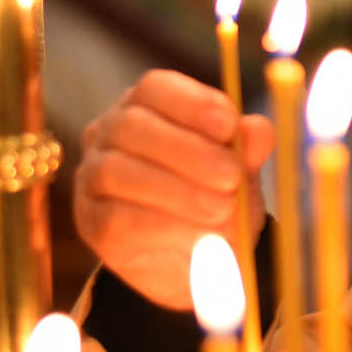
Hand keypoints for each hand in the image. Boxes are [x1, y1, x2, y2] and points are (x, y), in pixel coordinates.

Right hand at [74, 70, 273, 309]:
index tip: (229, 125)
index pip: (155, 88)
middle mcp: (108, 134)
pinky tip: (198, 237)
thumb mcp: (240, 172)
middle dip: (188, 150)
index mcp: (145, 106)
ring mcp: (93, 177)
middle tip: (231, 177)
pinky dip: (164, 226)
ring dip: (179, 191)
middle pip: (132, 126)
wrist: (195, 263)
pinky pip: (119, 218)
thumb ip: (247, 150)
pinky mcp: (92, 223)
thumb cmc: (216, 198)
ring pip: (120, 172)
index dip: (192, 103)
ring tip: (223, 210)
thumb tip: (259, 130)